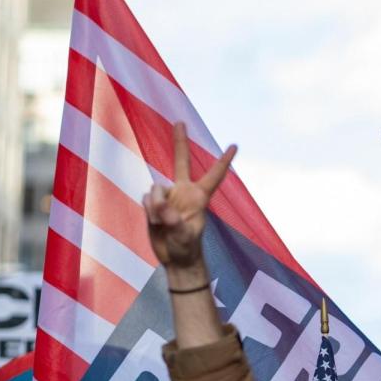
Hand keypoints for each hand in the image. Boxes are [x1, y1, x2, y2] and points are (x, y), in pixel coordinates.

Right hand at [142, 123, 236, 269]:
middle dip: (180, 142)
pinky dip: (148, 211)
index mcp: (199, 198)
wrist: (174, 258)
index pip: (214, 176)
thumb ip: (173, 221)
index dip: (223, 161)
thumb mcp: (183, 237)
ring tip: (162, 224)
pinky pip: (145, 199)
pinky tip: (154, 222)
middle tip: (180, 121)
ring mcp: (168, 197)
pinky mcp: (154, 203)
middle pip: (181, 161)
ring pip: (155, 190)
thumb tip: (163, 207)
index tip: (234, 145)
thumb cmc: (186, 248)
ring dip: (155, 207)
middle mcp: (183, 192)